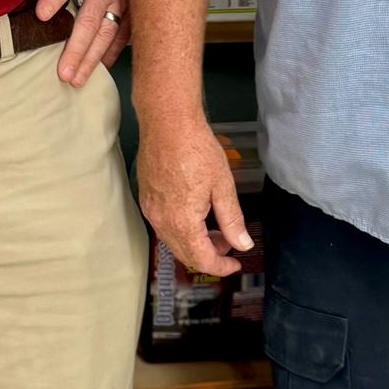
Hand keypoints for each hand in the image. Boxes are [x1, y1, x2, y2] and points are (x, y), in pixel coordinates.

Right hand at [136, 108, 251, 276]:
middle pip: (185, 254)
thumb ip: (232, 220)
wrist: (167, 122)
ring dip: (195, 242)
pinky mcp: (146, 198)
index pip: (201, 259)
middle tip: (229, 243)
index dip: (221, 266)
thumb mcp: (223, 186)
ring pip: (173, 241)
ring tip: (215, 226)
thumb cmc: (196, 149)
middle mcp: (161, 221)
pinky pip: (164, 225)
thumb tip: (242, 244)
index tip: (235, 264)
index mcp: (182, 222)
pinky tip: (196, 213)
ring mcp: (151, 210)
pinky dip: (181, 229)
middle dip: (209, 255)